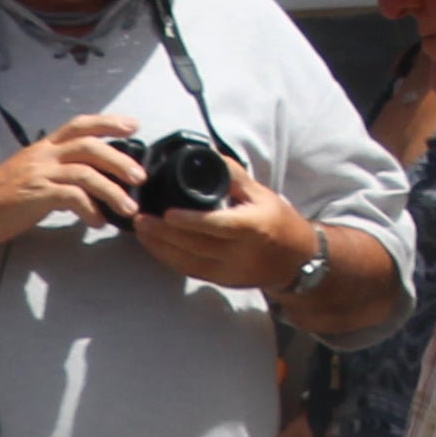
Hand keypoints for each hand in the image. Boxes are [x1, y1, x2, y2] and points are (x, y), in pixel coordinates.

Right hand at [0, 111, 144, 244]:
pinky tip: (97, 222)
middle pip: (90, 146)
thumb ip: (57, 175)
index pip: (80, 125)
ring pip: (86, 173)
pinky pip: (72, 198)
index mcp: (43, 148)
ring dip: (112, 190)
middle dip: (119, 160)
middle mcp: (44, 155)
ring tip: (128, 207)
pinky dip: (90, 209)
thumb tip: (85, 187)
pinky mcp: (36, 195)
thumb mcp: (30, 176)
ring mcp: (40, 174)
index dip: (108, 122)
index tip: (133, 125)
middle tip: (139, 176)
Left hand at [130, 169, 326, 298]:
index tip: (167, 213)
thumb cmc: (278, 221)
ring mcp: (229, 271)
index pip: (217, 225)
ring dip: (160, 247)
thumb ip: (235, 177)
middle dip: (164, 234)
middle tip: (140, 218)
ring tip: (140, 230)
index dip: (190, 221)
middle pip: (196, 244)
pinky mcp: (221, 280)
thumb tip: (209, 156)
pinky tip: (154, 246)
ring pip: (189, 261)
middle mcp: (240, 253)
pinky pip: (191, 271)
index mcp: (252, 227)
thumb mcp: (262, 194)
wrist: (295, 260)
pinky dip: (169, 259)